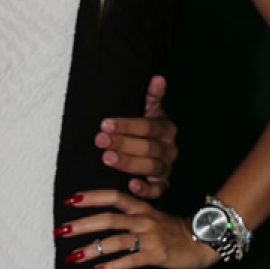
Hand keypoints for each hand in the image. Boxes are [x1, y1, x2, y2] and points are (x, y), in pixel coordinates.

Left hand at [55, 190, 219, 268]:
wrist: (204, 240)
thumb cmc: (171, 228)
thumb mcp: (150, 214)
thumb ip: (128, 212)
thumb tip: (98, 215)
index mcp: (141, 206)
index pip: (112, 196)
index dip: (91, 196)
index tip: (68, 200)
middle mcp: (143, 218)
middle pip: (108, 218)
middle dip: (82, 224)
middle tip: (61, 230)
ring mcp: (149, 236)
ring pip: (115, 241)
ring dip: (91, 249)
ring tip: (72, 256)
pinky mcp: (156, 255)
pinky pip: (129, 260)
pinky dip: (111, 266)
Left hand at [95, 75, 176, 198]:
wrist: (145, 149)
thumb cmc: (141, 128)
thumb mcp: (145, 110)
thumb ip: (150, 96)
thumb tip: (157, 78)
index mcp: (166, 128)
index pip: (148, 126)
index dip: (127, 125)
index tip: (105, 124)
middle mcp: (169, 149)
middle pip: (148, 147)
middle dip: (122, 143)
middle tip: (100, 140)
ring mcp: (166, 168)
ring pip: (151, 167)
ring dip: (128, 163)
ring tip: (107, 158)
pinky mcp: (162, 185)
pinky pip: (158, 190)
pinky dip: (146, 189)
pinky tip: (131, 185)